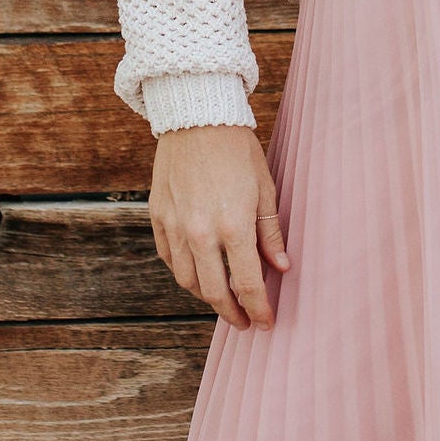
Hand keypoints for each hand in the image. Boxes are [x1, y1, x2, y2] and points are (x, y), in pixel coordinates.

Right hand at [149, 125, 287, 328]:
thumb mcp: (264, 188)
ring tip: (223, 299)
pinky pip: (169, 259)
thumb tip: (282, 268)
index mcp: (233, 226)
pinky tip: (199, 273)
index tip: (266, 323)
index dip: (260, 309)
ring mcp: (175, 226)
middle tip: (245, 321)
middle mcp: (200, 232)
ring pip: (188, 280)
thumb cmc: (237, 150)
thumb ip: (270, 232)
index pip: (249, 284)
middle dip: (232, 313)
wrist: (197, 117)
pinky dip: (185, 273)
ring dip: (207, 297)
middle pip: (215, 292)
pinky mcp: (157, 217)